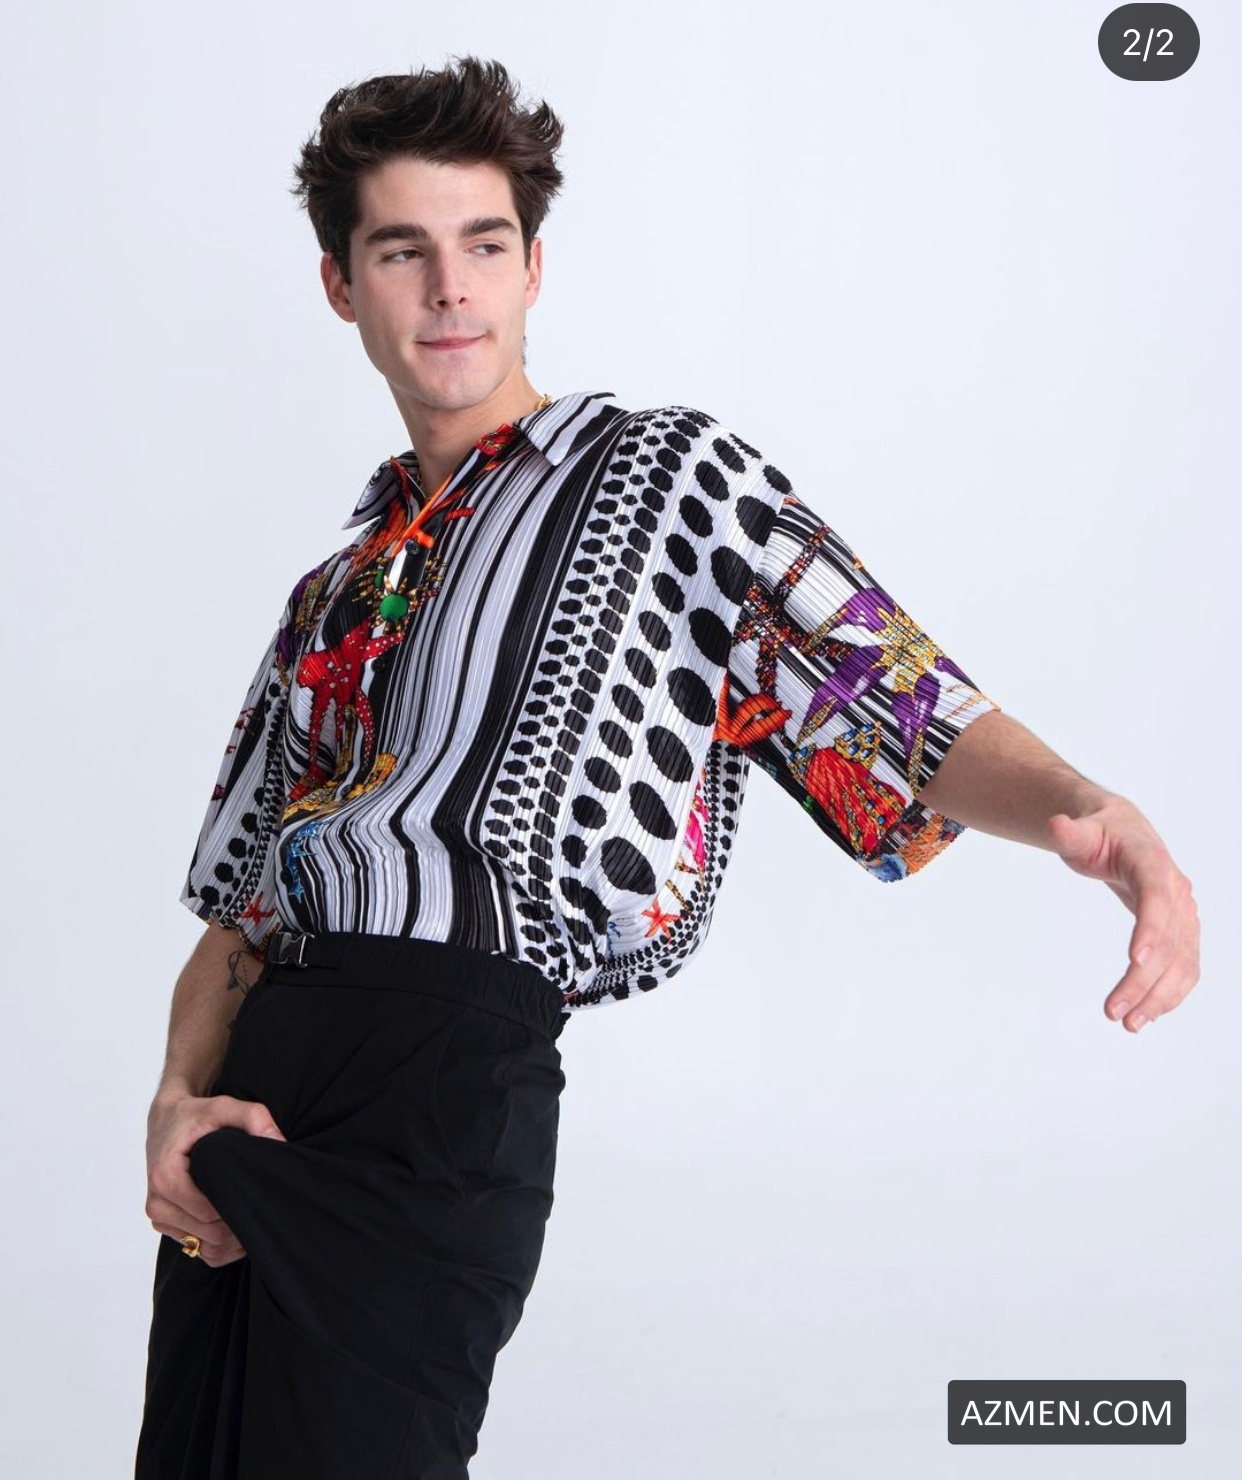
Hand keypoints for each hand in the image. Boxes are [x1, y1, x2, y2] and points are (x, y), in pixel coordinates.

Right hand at [145, 1091, 285, 1266]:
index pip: (209, 1213)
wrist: (166, 1120)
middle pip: (209, 1233)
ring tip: (249, 1211)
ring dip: (231, 1237)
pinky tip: (236, 1223)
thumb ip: (253, 1116)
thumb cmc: (194, 1115)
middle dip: (238, 1222)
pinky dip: (220, 1244)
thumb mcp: (223, 1105)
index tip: (256, 1191)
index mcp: (165, 1177)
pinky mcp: (164, 1225)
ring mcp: (159, 1217)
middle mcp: (157, 1202)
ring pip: (204, 1247)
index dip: (238, 1206)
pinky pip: (197, 1250)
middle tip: (259, 1202)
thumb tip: (278, 1141)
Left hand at [1047, 796, 1199, 1032]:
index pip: (1156, 898)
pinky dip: (1171, 993)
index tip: (1133, 960)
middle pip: (1168, 941)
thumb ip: (1069, 833)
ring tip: (1130, 1024)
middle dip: (1143, 980)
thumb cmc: (1100, 834)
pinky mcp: (1183, 932)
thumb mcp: (1081, 831)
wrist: (1125, 834)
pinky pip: (1185, 968)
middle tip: (1112, 1012)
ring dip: (1161, 997)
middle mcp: (1177, 891)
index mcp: (1153, 863)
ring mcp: (1185, 914)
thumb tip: (1055, 824)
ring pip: (1183, 962)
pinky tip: (1148, 1015)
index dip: (1149, 928)